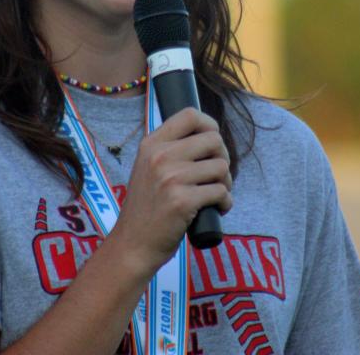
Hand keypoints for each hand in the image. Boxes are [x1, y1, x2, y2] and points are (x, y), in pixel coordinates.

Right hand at [106, 108, 232, 276]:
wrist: (133, 244)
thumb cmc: (147, 208)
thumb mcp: (147, 168)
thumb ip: (170, 150)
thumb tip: (209, 134)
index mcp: (151, 144)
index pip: (190, 115)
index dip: (210, 125)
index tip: (212, 144)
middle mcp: (160, 156)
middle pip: (214, 140)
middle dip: (223, 158)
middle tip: (216, 176)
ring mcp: (171, 178)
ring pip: (221, 166)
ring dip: (226, 183)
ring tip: (215, 195)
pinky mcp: (183, 201)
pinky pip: (221, 191)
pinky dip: (225, 202)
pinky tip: (216, 209)